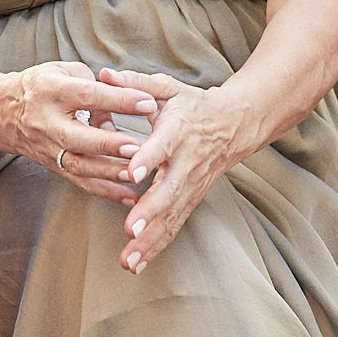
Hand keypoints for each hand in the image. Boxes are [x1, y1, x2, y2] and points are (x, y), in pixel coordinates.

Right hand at [0, 61, 152, 205]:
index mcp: (50, 90)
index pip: (87, 95)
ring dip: (109, 172)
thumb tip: (126, 102)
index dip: (118, 99)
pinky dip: (106, 191)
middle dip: (108, 144)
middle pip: (77, 136)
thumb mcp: (65, 71)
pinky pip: (80, 182)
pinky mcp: (53, 166)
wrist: (4, 112)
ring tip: (135, 173)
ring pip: (78, 165)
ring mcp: (48, 148)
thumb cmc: (42, 86)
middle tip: (137, 147)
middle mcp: (46, 121)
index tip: (147, 102)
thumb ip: (95, 84)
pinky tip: (129, 196)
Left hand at [101, 68, 253, 274]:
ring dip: (150, 238)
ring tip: (128, 258)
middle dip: (150, 211)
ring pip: (172, 215)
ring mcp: (191, 184)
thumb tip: (102, 73)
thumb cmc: (192, 105)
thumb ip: (134, 84)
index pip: (163, 144)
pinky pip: (174, 225)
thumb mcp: (166, 88)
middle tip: (129, 228)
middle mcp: (187, 161)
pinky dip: (156, 246)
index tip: (133, 172)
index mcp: (179, 129)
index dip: (149, 157)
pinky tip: (136, 263)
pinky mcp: (191, 199)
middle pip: (170, 189)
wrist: (235, 125)